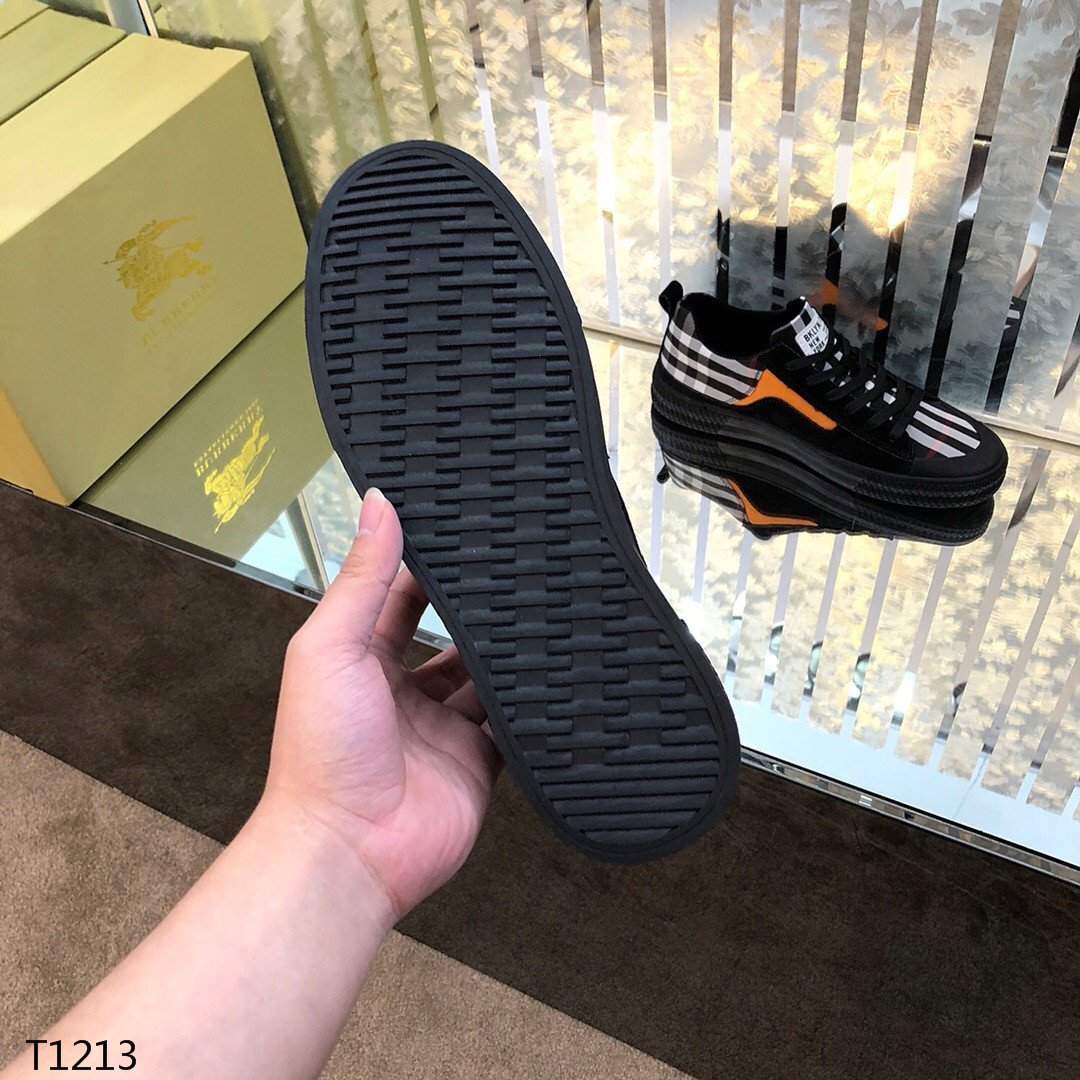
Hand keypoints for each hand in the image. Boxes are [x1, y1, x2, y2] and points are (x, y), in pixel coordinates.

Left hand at [263, 488, 499, 921]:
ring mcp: (442, 730)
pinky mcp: (477, 764)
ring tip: (542, 615)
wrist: (347, 851)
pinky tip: (551, 675)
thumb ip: (361, 580)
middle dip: (479, 612)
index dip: (429, 568)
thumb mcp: (330, 648)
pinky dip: (529, 705)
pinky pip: (510, 725)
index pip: (402, 599)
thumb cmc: (319, 755)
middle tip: (518, 574)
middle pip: (450, 638)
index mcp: (361, 661)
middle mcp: (402, 694)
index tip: (463, 532)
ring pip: (486, 679)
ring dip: (507, 654)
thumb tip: (376, 505)